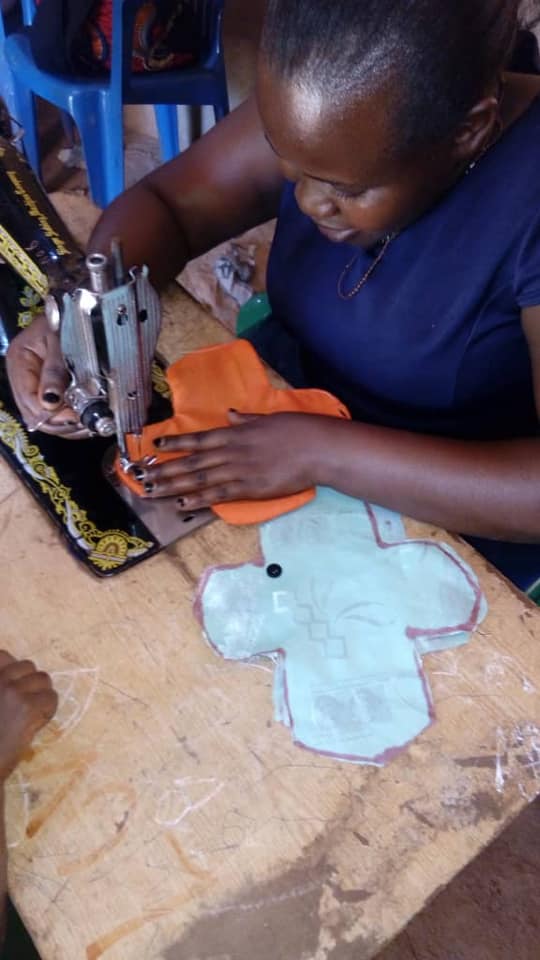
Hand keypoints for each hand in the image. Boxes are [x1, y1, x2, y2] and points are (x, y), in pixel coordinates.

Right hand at [0, 651, 57, 780]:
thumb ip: (0, 688)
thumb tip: (15, 677)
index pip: (3, 656)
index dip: (14, 669)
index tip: (16, 686)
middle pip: (28, 665)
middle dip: (31, 683)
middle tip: (25, 704)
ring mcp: (11, 691)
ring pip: (43, 679)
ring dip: (41, 695)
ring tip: (31, 713)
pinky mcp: (27, 706)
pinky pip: (50, 698)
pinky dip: (48, 710)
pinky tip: (36, 723)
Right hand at [5, 314, 88, 437]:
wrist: (74, 309)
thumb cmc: (66, 319)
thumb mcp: (61, 341)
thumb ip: (55, 370)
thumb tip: (50, 402)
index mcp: (19, 360)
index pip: (28, 399)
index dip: (51, 413)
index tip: (75, 416)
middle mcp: (21, 376)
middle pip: (33, 413)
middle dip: (59, 422)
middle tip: (83, 423)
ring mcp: (33, 384)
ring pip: (43, 417)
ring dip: (64, 425)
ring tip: (86, 424)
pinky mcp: (46, 389)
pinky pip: (52, 413)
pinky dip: (67, 419)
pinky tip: (82, 420)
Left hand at [137, 411, 334, 509]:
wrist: (318, 449)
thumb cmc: (299, 430)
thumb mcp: (269, 418)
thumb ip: (247, 420)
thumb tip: (231, 414)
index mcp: (236, 433)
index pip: (198, 438)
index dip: (175, 443)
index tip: (155, 447)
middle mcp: (231, 452)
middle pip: (192, 463)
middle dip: (165, 470)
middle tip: (142, 476)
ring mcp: (239, 472)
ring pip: (199, 480)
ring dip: (174, 486)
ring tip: (152, 491)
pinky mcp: (249, 490)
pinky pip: (218, 496)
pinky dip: (198, 500)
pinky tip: (182, 504)